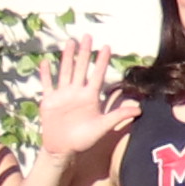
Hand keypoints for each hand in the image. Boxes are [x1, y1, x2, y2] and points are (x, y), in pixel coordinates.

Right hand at [33, 33, 131, 166]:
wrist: (63, 149)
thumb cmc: (83, 139)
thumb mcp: (102, 126)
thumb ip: (118, 116)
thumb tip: (139, 110)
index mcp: (90, 97)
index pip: (97, 75)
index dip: (101, 61)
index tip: (106, 46)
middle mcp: (76, 92)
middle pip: (81, 68)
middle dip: (84, 52)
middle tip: (87, 36)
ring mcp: (62, 95)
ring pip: (65, 71)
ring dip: (67, 57)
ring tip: (70, 42)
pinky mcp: (49, 100)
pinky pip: (47, 84)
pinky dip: (45, 74)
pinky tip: (45, 62)